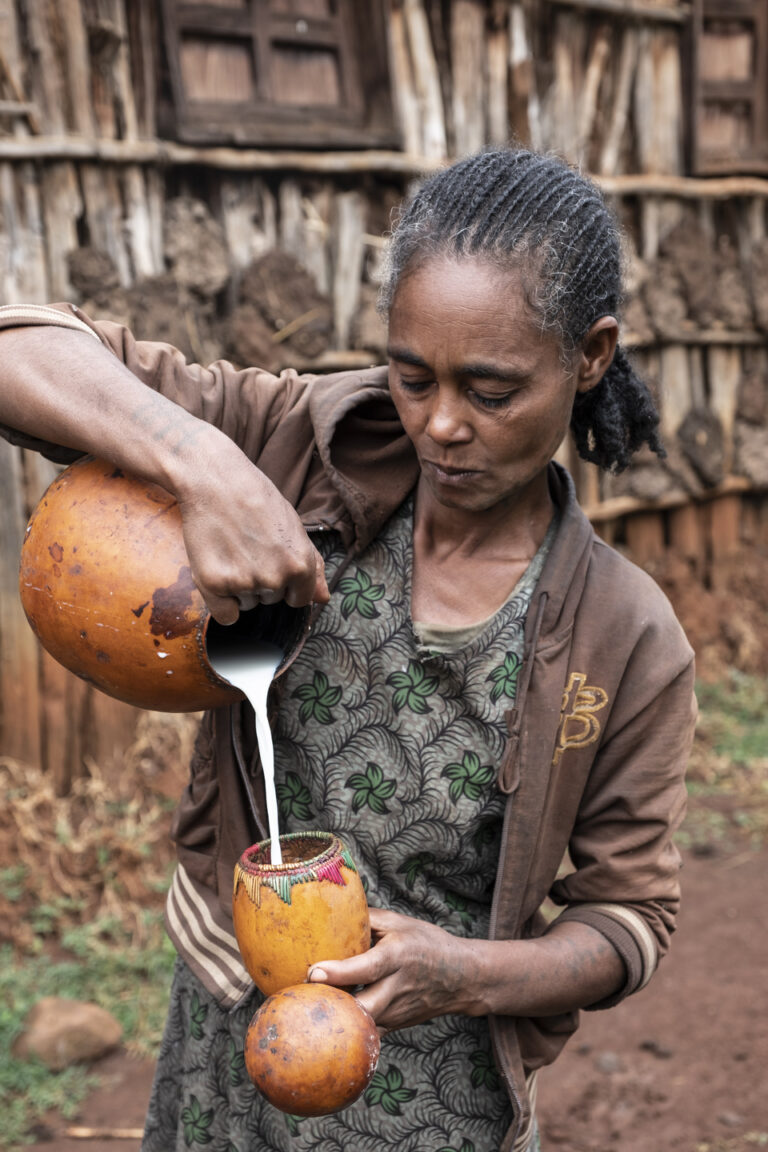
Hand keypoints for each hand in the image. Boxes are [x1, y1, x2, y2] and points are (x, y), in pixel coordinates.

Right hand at [173, 436, 328, 623]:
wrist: (216, 480)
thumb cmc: (256, 500)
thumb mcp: (294, 527)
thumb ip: (313, 566)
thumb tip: (322, 599)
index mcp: (301, 564)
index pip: (299, 600)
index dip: (285, 584)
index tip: (271, 563)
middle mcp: (276, 577)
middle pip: (271, 601)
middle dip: (260, 581)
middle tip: (247, 547)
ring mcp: (245, 582)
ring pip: (247, 605)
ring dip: (239, 588)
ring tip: (232, 550)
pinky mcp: (214, 584)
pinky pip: (226, 615)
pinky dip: (220, 601)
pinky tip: (218, 570)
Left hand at [307, 907, 480, 1031]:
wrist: (461, 977)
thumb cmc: (426, 943)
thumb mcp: (399, 923)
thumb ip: (366, 920)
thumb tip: (331, 912)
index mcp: (398, 956)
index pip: (367, 967)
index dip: (339, 972)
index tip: (313, 972)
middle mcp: (397, 987)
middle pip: (364, 1008)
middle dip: (333, 1006)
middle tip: (303, 997)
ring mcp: (397, 1011)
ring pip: (363, 1024)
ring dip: (336, 1018)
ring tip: (307, 1009)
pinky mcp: (395, 1025)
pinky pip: (367, 1031)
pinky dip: (348, 1027)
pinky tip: (328, 1019)